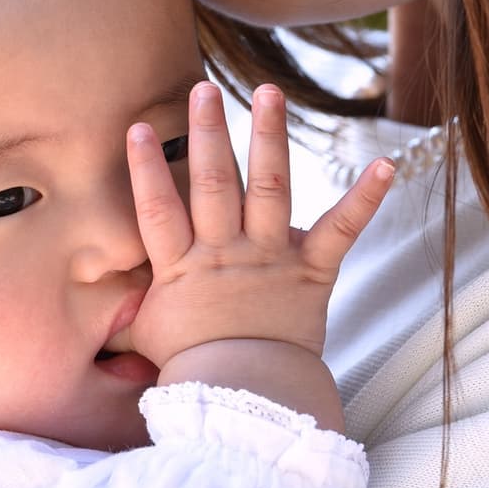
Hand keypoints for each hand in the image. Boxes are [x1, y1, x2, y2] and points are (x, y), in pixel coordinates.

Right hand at [126, 81, 393, 373]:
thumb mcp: (148, 337)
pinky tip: (385, 163)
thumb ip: (133, 311)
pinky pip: (340, 230)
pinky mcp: (312, 273)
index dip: (148, 166)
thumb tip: (103, 308)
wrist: (245, 398)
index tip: (142, 126)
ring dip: (268, 137)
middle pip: (212, 183)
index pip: (158, 207)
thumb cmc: (192, 372)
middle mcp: (224, 252)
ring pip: (267, 187)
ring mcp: (269, 258)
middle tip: (205, 90)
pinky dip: (364, 198)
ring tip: (269, 93)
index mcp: (180, 267)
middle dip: (207, 132)